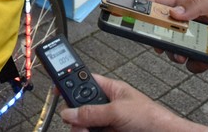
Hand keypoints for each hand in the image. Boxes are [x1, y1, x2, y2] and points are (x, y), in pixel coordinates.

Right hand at [60, 75, 207, 131]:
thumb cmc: (151, 118)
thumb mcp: (118, 111)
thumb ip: (92, 111)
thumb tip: (70, 111)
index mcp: (111, 90)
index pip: (85, 81)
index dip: (70, 82)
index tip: (55, 87)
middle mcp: (107, 106)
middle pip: (81, 106)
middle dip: (74, 112)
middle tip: (73, 119)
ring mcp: (108, 123)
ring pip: (83, 124)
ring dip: (80, 128)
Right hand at [153, 0, 207, 73]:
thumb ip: (197, 3)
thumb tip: (175, 13)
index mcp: (189, 4)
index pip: (162, 5)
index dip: (147, 9)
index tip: (137, 15)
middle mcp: (190, 23)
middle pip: (164, 30)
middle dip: (157, 37)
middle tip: (157, 41)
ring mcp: (197, 40)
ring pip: (175, 49)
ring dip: (174, 53)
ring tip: (180, 54)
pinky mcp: (207, 57)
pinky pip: (193, 64)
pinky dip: (194, 64)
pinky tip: (201, 60)